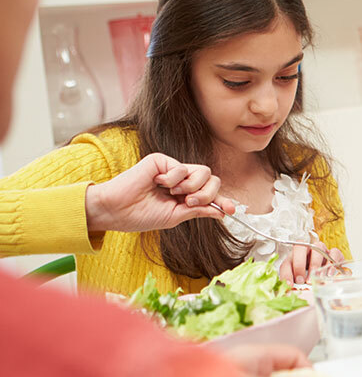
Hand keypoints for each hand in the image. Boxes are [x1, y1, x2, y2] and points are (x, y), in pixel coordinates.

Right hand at [85, 153, 234, 232]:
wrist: (116, 211)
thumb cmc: (140, 215)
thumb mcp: (175, 216)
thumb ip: (199, 211)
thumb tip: (222, 212)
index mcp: (184, 194)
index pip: (210, 193)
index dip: (221, 200)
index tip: (232, 210)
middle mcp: (181, 180)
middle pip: (212, 179)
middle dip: (208, 194)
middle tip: (190, 203)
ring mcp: (172, 169)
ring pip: (203, 171)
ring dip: (193, 186)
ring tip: (174, 193)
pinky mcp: (161, 160)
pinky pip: (182, 168)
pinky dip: (174, 179)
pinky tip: (157, 183)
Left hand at [277, 240, 343, 285]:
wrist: (329, 277)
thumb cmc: (311, 279)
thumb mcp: (300, 282)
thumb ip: (294, 286)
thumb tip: (288, 294)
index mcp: (294, 258)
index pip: (287, 262)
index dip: (287, 273)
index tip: (290, 285)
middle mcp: (308, 250)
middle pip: (300, 247)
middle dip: (299, 264)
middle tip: (301, 280)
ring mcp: (322, 250)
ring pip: (318, 247)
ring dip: (315, 263)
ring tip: (315, 277)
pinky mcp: (335, 254)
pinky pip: (334, 252)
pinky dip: (331, 262)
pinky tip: (328, 274)